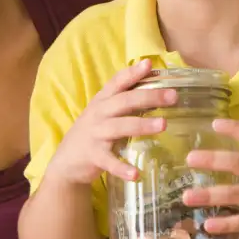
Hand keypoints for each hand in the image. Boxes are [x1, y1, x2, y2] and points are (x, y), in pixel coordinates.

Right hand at [45, 59, 175, 184]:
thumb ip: (123, 102)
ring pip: (120, 127)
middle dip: (149, 96)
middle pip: (124, 101)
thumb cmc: (92, 134)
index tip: (149, 64)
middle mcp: (98, 114)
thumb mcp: (103, 113)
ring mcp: (95, 135)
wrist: (65, 162)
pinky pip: (110, 162)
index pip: (117, 82)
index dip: (132, 73)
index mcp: (102, 101)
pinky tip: (136, 174)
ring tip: (163, 125)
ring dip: (142, 125)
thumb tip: (154, 88)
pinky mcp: (93, 156)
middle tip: (172, 96)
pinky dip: (122, 168)